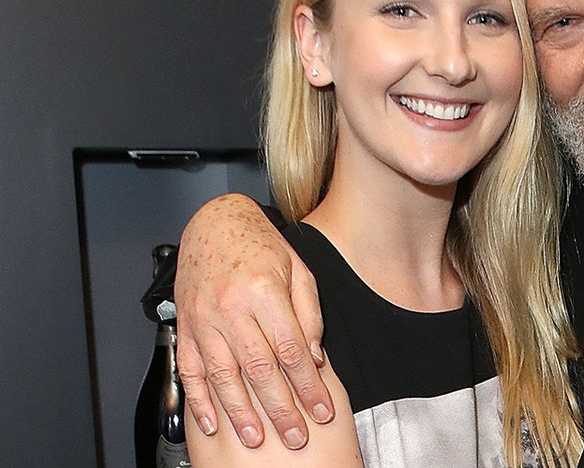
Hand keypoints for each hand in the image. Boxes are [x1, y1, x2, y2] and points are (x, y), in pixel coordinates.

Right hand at [175, 193, 332, 449]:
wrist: (215, 223)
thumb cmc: (259, 245)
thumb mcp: (298, 270)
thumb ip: (308, 314)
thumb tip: (315, 357)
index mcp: (264, 291)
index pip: (291, 350)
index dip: (308, 385)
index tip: (321, 409)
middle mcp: (231, 307)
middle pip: (259, 369)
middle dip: (280, 408)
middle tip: (295, 436)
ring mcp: (203, 320)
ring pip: (223, 375)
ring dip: (240, 412)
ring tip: (256, 438)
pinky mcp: (185, 327)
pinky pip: (191, 370)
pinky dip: (200, 400)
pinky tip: (212, 422)